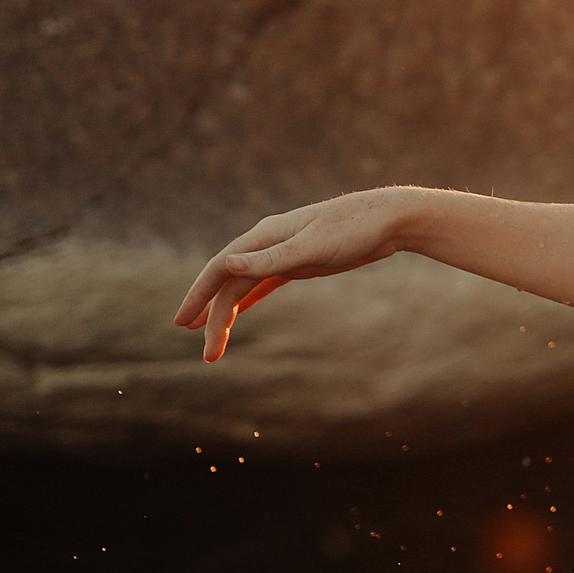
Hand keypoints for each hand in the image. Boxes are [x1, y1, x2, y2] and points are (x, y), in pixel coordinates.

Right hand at [172, 190, 412, 361]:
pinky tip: (238, 316)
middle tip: (206, 352)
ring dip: (229, 313)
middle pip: (230, 283)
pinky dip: (249, 300)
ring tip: (214, 345)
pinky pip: (265, 283)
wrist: (391, 220)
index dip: (198, 294)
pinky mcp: (301, 262)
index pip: (220, 268)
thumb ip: (272, 258)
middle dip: (213, 316)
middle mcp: (268, 243)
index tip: (182, 322)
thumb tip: (229, 263)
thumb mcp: (313, 246)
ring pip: (246, 286)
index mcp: (265, 235)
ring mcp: (284, 253)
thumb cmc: (354, 229)